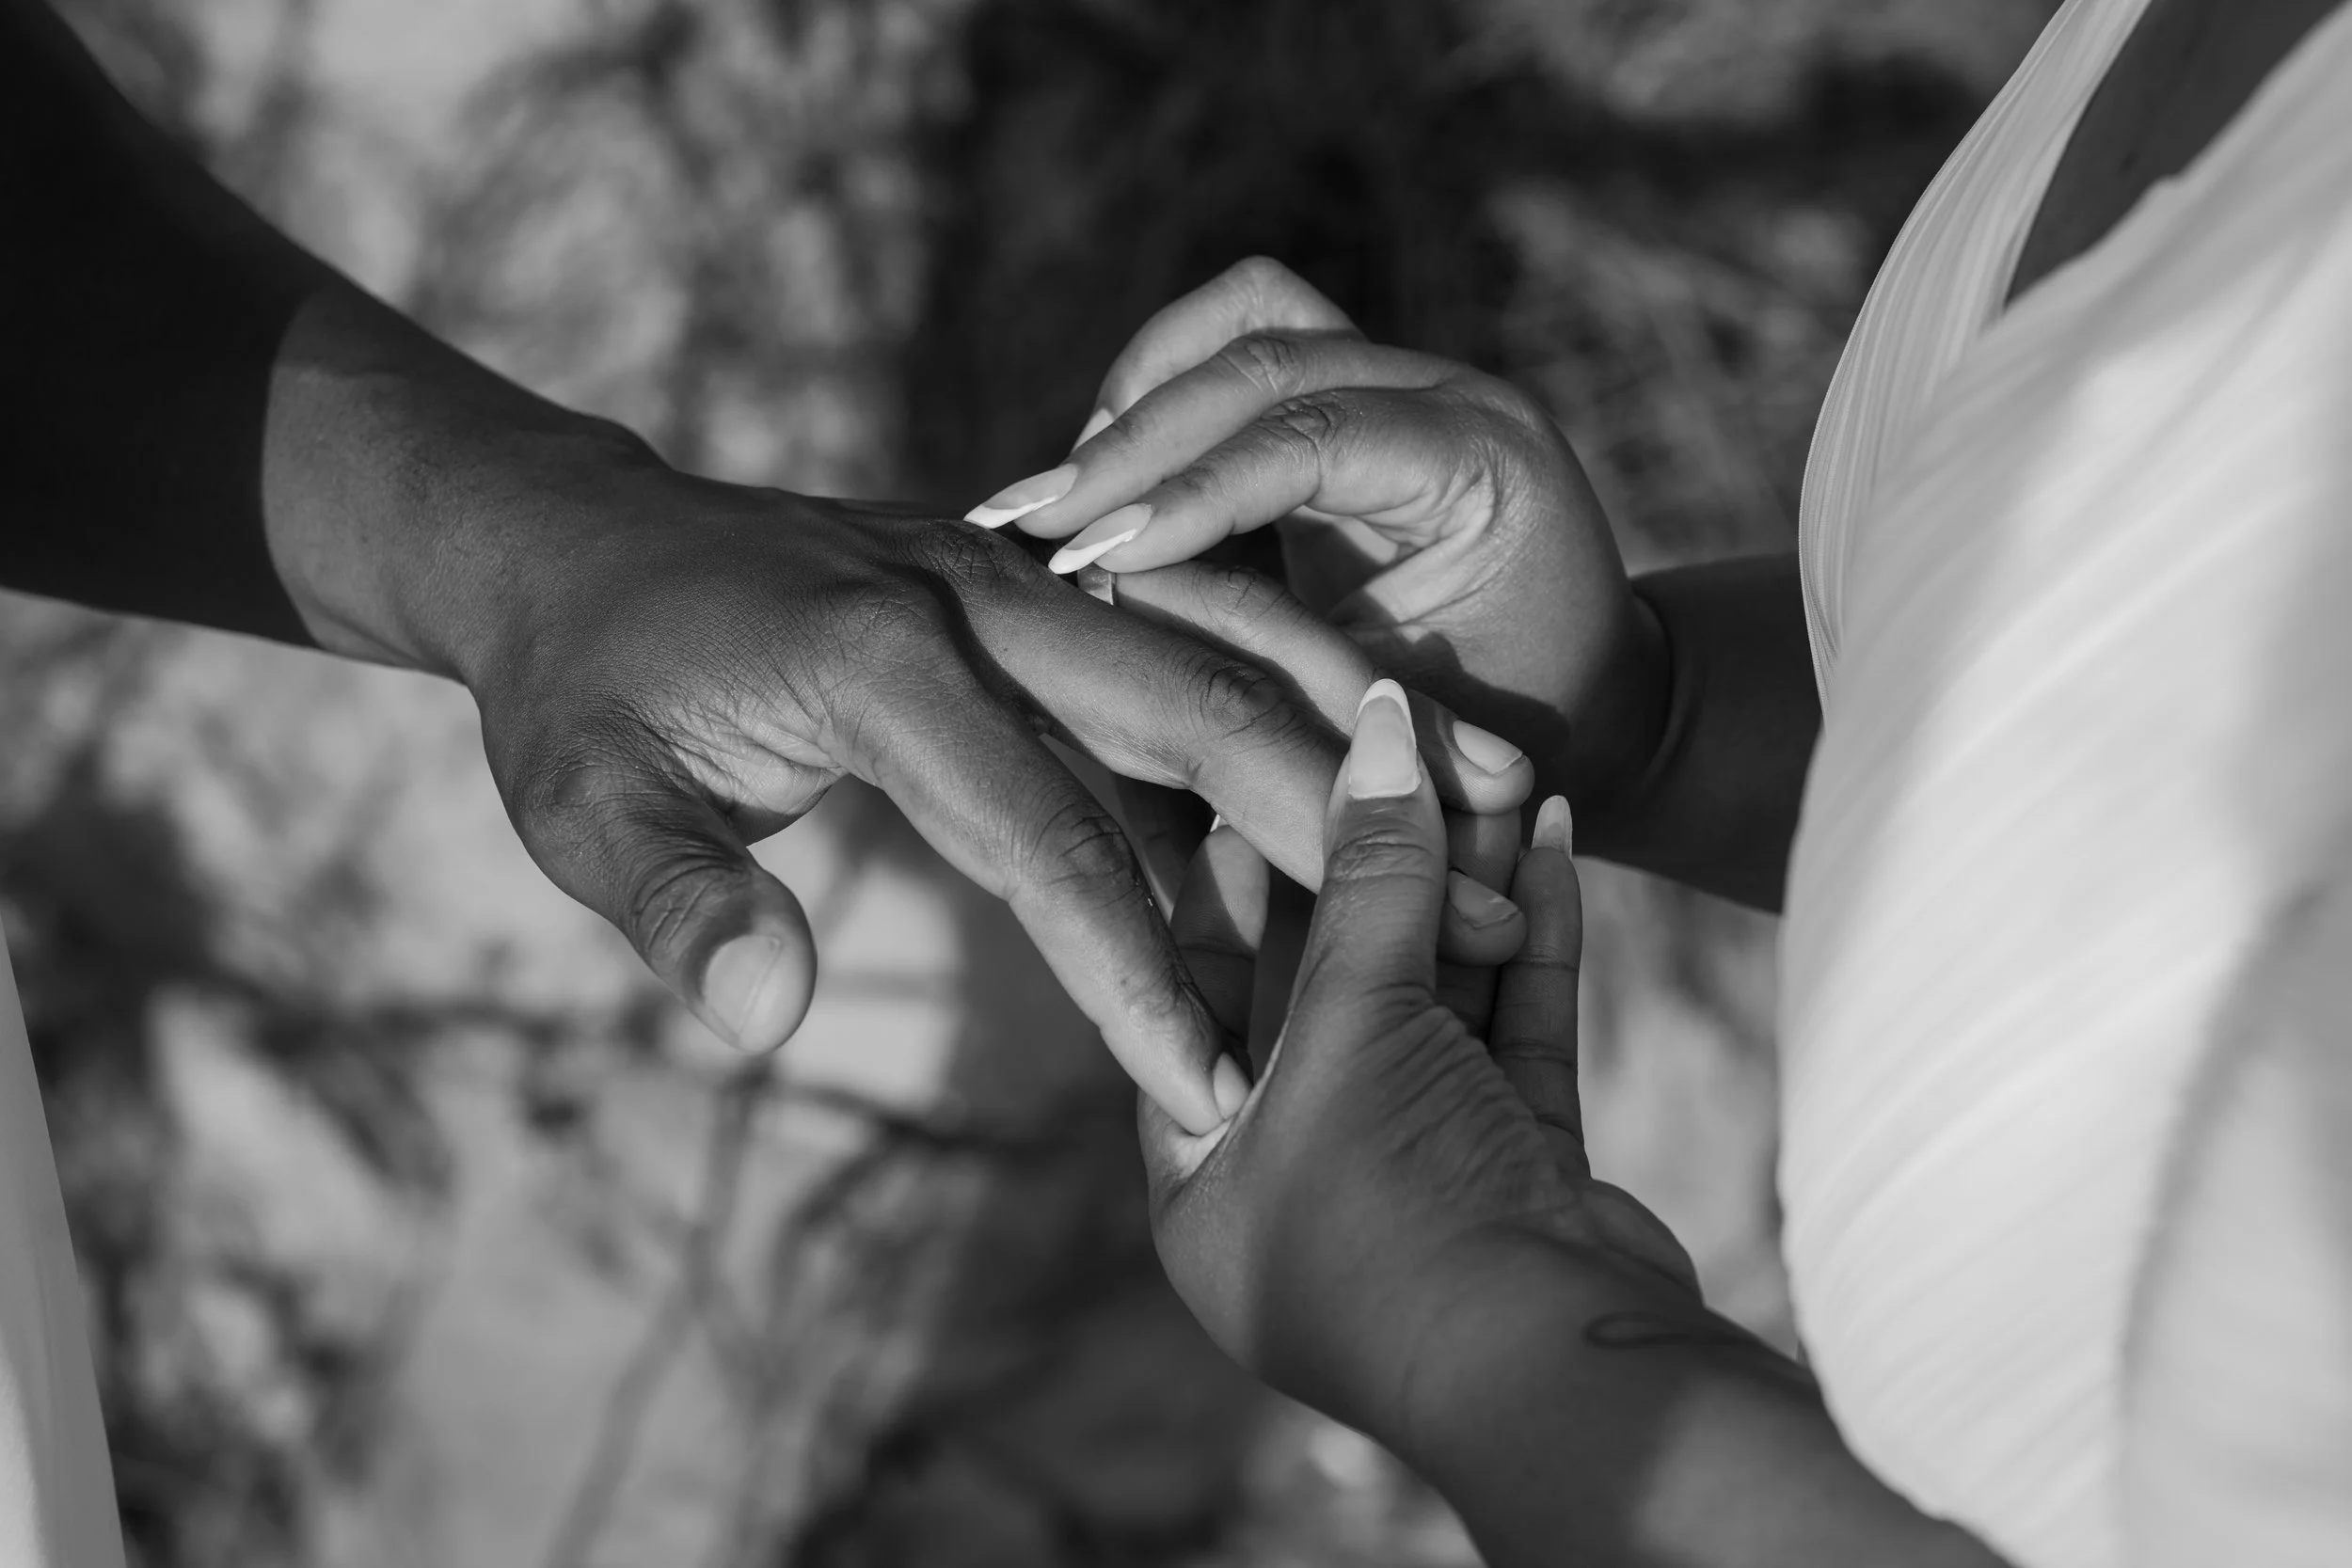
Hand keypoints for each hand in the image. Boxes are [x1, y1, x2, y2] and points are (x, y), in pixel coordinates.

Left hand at [435, 438, 1533, 1134]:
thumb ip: (678, 905)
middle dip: (1337, 823)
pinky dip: (1288, 694)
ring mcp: (1017, 572)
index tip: (1217, 1092)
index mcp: (883, 665)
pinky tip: (1372, 768)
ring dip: (1353, 729)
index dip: (1137, 977)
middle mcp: (978, 597)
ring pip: (1224, 641)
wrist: (588, 538)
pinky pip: (1186, 630)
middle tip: (1467, 921)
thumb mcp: (587, 805)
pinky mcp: (1036, 578)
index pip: (1050, 840)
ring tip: (1487, 809)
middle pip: (1194, 706)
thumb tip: (770, 1013)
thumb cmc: (586, 693)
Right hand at [969, 257, 1670, 828]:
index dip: (1192, 489)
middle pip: (1267, 355)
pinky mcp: (1353, 387)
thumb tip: (1114, 607)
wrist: (1583, 701)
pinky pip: (1244, 336)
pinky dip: (1165, 385)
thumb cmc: (1503, 737)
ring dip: (1142, 395)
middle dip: (1135, 440)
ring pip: (1249, 317)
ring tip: (1054, 497)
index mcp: (1487, 463)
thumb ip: (1273, 656)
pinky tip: (1099, 472)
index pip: (1316, 436)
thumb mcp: (1398, 721)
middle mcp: (1451, 391)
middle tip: (1025, 522)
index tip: (1088, 554)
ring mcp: (1405, 373)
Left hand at [1141, 678, 1693, 1435]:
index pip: (1197, 990)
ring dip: (1465, 885)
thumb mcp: (1350, 1033)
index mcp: (1204, 1177)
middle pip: (1325, 984)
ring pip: (1432, 997)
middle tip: (1399, 742)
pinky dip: (1532, 937)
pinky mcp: (1519, 1167)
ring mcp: (1419, 1175)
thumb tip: (1378, 722)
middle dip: (1373, 865)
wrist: (1561, 1371)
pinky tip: (1554, 835)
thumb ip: (1366, 880)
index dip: (1231, 873)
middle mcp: (1303, 1178)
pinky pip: (1513, 1029)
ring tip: (1495, 766)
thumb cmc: (1395, 1216)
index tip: (1257, 762)